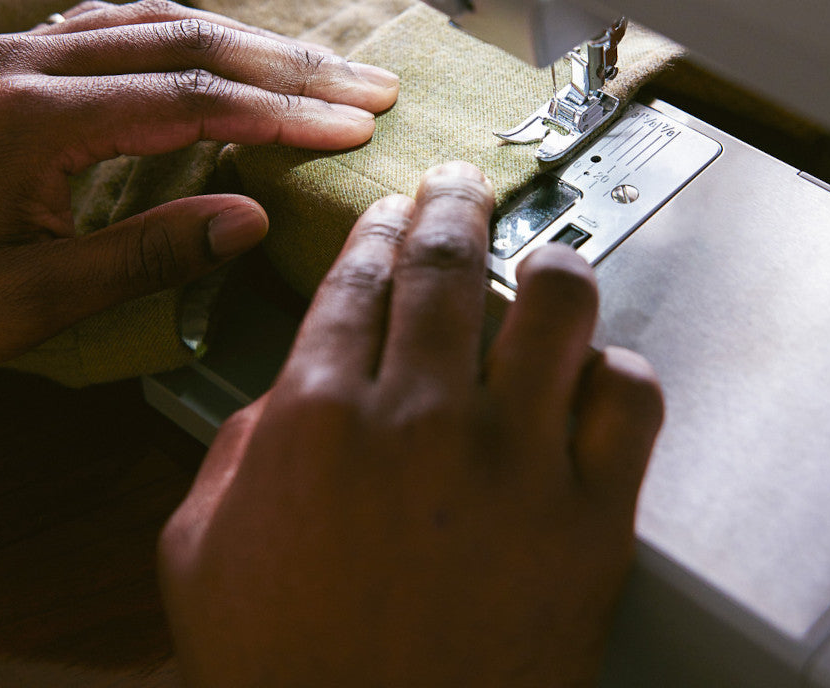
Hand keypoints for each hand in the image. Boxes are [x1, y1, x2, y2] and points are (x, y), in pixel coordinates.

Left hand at [0, 0, 397, 372]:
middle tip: (371, 84)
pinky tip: (220, 52)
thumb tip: (250, 220)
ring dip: (246, 43)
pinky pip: (116, 28)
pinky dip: (186, 37)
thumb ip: (146, 254)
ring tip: (320, 67)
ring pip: (157, 23)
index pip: (193, 97)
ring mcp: (16, 54)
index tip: (358, 125)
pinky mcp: (10, 63)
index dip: (284, 112)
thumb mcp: (31, 299)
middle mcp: (28, 63)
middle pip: (189, 42)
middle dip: (290, 65)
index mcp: (34, 118)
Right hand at [159, 162, 663, 687]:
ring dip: (548, 268)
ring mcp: (516, 466)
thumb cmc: (286, 674)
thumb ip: (238, 450)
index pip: (357, 280)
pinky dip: (616, 372)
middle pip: (448, 266)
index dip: (376, 230)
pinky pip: (630, 401)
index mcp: (319, 420)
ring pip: (557, 306)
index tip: (390, 214)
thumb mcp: (199, 554)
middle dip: (451, 207)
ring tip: (542, 263)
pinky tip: (596, 375)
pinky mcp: (590, 521)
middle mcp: (423, 422)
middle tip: (457, 189)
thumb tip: (293, 393)